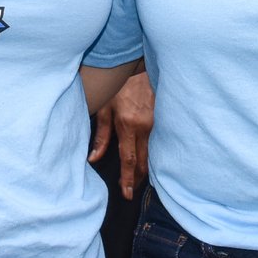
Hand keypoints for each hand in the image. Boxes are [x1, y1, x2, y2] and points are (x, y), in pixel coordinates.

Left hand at [87, 72, 155, 199]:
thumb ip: (101, 135)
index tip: (127, 194)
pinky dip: (153, 153)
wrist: (139, 64)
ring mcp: (158, 123)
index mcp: (128, 125)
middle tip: (131, 189)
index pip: (128, 159)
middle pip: (144, 162)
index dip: (127, 179)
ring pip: (153, 154)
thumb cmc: (119, 84)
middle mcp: (145, 127)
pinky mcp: (164, 118)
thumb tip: (93, 158)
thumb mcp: (104, 107)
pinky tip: (148, 158)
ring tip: (137, 178)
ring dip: (146, 168)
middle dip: (137, 178)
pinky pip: (159, 142)